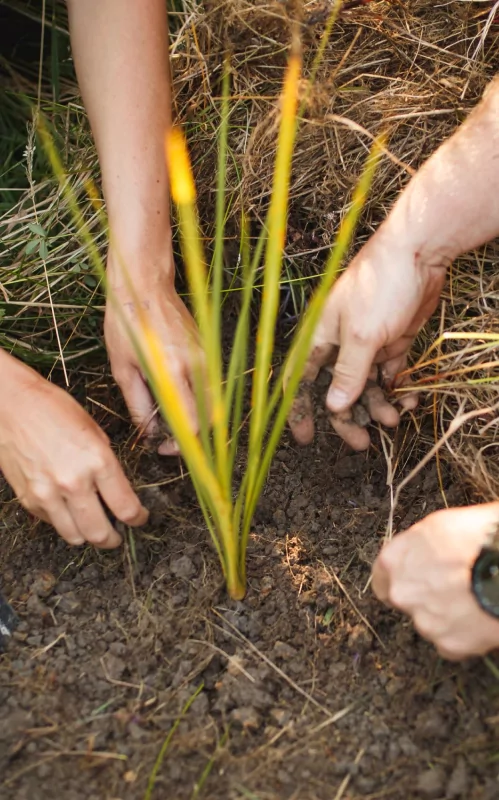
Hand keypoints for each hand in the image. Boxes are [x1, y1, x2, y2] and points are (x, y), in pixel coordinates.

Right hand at [0, 354, 147, 547]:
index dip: (138, 518)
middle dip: (113, 539)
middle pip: (99, 533)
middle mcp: (73, 482)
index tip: (139, 518)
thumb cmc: (52, 408)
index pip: (126, 507)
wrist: (10, 404)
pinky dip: (63, 522)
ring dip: (87, 536)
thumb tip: (117, 490)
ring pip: (74, 536)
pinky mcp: (28, 499)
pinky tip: (68, 509)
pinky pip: (52, 523)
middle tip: (117, 536)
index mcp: (97, 461)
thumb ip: (106, 463)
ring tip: (93, 528)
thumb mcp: (93, 430)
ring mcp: (47, 494)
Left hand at [104, 274, 204, 455]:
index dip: (181, 444)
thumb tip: (148, 431)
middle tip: (171, 441)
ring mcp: (206, 357)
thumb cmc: (127, 322)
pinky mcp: (207, 350)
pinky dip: (199, 401)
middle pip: (211, 418)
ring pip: (213, 403)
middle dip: (195, 437)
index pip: (192, 423)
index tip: (165, 448)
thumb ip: (138, 404)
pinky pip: (210, 385)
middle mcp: (195, 366)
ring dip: (198, 419)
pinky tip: (178, 399)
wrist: (145, 284)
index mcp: (172, 372)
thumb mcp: (123, 368)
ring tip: (172, 421)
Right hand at [288, 228, 446, 449]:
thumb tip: (333, 406)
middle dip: (348, 418)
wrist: (420, 254)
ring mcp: (366, 343)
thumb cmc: (379, 285)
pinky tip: (407, 400)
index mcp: (320, 337)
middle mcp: (339, 343)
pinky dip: (396, 389)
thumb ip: (348, 373)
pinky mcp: (390, 341)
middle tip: (361, 443)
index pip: (299, 379)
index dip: (299, 408)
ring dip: (377, 405)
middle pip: (336, 390)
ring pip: (366, 385)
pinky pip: (388, 374)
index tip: (304, 436)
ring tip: (392, 419)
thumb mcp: (361, 335)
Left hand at [372, 504, 498, 659]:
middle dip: (425, 596)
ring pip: (430, 622)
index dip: (400, 575)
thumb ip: (421, 544)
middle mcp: (402, 593)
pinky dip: (464, 635)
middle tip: (452, 587)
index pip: (382, 575)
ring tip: (474, 600)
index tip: (411, 577)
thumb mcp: (441, 524)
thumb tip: (427, 550)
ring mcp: (424, 622)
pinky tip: (480, 617)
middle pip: (406, 600)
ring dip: (446, 616)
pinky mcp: (448, 645)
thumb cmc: (479, 537)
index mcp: (394, 560)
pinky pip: (452, 643)